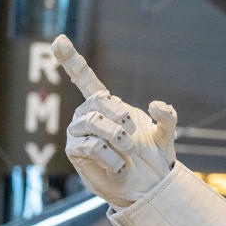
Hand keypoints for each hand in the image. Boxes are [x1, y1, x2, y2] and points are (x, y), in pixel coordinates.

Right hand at [52, 34, 177, 210]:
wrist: (147, 186)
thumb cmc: (152, 157)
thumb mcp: (165, 134)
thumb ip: (167, 116)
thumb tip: (154, 103)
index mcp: (107, 105)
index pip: (84, 78)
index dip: (71, 60)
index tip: (59, 40)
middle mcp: (88, 115)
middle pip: (98, 102)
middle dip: (121, 117)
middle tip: (134, 136)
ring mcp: (78, 133)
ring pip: (94, 123)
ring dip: (118, 138)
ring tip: (129, 152)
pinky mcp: (76, 152)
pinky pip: (91, 146)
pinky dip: (111, 157)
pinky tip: (120, 166)